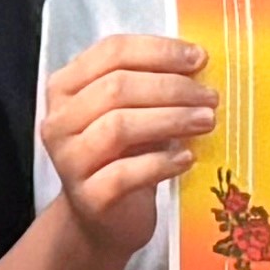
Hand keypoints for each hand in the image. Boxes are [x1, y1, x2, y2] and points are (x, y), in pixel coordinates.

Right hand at [41, 31, 217, 265]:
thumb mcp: (132, 111)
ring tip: (206, 121)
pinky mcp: (88, 197)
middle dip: (171, 88)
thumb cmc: (123, 155)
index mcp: (65, 87)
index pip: (111, 52)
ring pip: (119, 127)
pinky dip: (162, 162)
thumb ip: (150, 83)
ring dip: (171, 119)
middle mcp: (59, 122)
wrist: (104, 218)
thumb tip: (197, 61)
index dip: (158, 51)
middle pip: (116, 88)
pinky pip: (125, 174)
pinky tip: (187, 158)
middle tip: (210, 97)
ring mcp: (69, 161)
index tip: (200, 58)